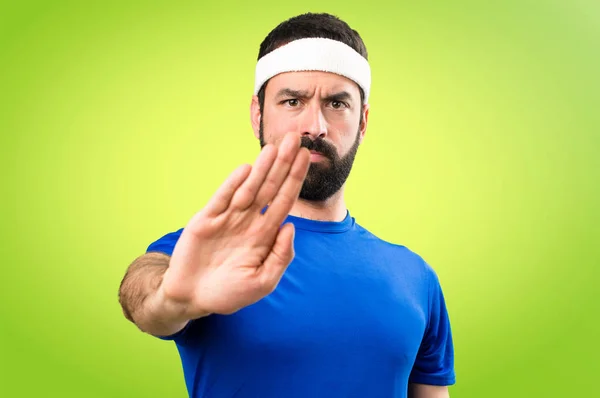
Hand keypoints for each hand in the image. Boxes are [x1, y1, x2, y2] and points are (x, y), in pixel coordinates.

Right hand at [161, 132, 309, 317]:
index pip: (284, 201)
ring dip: (261, 169)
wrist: (192, 297)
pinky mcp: (206, 219)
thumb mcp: (262, 282)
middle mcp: (248, 221)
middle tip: (294, 139)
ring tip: (273, 148)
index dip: (294, 179)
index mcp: (264, 234)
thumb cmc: (229, 292)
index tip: (305, 158)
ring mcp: (227, 218)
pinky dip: (233, 184)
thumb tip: (290, 227)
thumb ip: (280, 256)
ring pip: (248, 189)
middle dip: (282, 164)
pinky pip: (222, 198)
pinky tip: (246, 170)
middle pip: (270, 188)